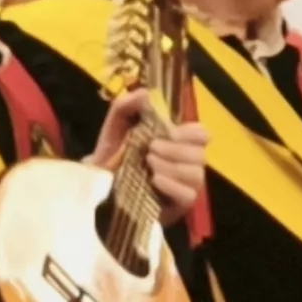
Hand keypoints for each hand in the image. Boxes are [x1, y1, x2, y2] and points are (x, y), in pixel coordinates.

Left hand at [89, 91, 207, 219]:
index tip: (169, 131)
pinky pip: (188, 195)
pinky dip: (172, 185)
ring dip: (172, 165)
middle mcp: (187, 164)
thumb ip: (127, 105)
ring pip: (196, 174)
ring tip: (148, 164)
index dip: (191, 132)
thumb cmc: (112, 154)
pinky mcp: (179, 207)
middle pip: (200, 154)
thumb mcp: (116, 125)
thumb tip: (147, 94)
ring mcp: (185, 187)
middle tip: (150, 148)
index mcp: (178, 143)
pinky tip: (155, 180)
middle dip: (175, 149)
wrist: (98, 185)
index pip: (203, 135)